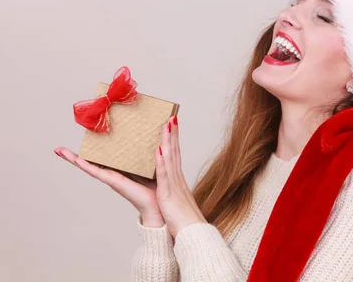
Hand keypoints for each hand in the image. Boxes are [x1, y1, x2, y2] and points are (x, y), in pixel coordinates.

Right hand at [53, 146, 163, 225]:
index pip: (101, 158)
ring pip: (88, 166)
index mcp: (118, 169)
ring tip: (60, 152)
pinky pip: (97, 172)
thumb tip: (152, 138)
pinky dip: (86, 166)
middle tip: (59, 149)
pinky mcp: (113, 182)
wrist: (158, 204)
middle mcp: (111, 174)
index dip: (89, 151)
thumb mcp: (148, 165)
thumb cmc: (155, 185)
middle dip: (74, 157)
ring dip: (73, 160)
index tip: (77, 143)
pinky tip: (77, 160)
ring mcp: (110, 178)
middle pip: (90, 163)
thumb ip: (145, 154)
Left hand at [156, 114, 207, 237]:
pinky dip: (162, 161)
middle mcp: (177, 179)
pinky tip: (159, 149)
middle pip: (175, 151)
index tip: (172, 124)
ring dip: (168, 140)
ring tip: (166, 124)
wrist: (192, 235)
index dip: (174, 139)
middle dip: (172, 133)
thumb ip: (170, 191)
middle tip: (170, 116)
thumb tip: (165, 187)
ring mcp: (174, 185)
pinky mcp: (168, 194)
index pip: (176, 155)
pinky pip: (164, 175)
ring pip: (171, 158)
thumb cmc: (183, 221)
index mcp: (177, 180)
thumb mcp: (175, 201)